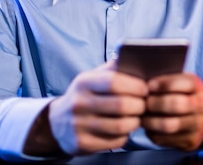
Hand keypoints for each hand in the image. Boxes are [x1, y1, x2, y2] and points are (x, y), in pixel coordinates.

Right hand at [32, 63, 148, 155]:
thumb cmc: (84, 95)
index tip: (145, 88)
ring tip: (138, 116)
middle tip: (145, 104)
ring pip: (120, 126)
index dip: (135, 85)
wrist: (57, 122)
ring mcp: (79, 126)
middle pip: (121, 105)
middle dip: (140, 104)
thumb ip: (113, 68)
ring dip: (136, 121)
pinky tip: (125, 128)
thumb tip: (136, 58)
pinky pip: (115, 141)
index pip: (113, 82)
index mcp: (83, 83)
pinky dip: (126, 135)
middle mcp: (79, 104)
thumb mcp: (93, 77)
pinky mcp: (83, 144)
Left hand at [141, 73, 202, 150]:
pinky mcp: (189, 141)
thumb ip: (166, 82)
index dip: (164, 84)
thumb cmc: (183, 96)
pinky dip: (152, 133)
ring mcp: (197, 125)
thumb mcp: (180, 83)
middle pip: (176, 104)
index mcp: (197, 87)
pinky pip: (165, 138)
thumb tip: (145, 87)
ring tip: (143, 117)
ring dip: (150, 121)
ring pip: (169, 125)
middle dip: (155, 103)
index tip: (149, 86)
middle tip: (144, 103)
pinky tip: (149, 127)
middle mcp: (200, 106)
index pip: (185, 83)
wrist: (200, 119)